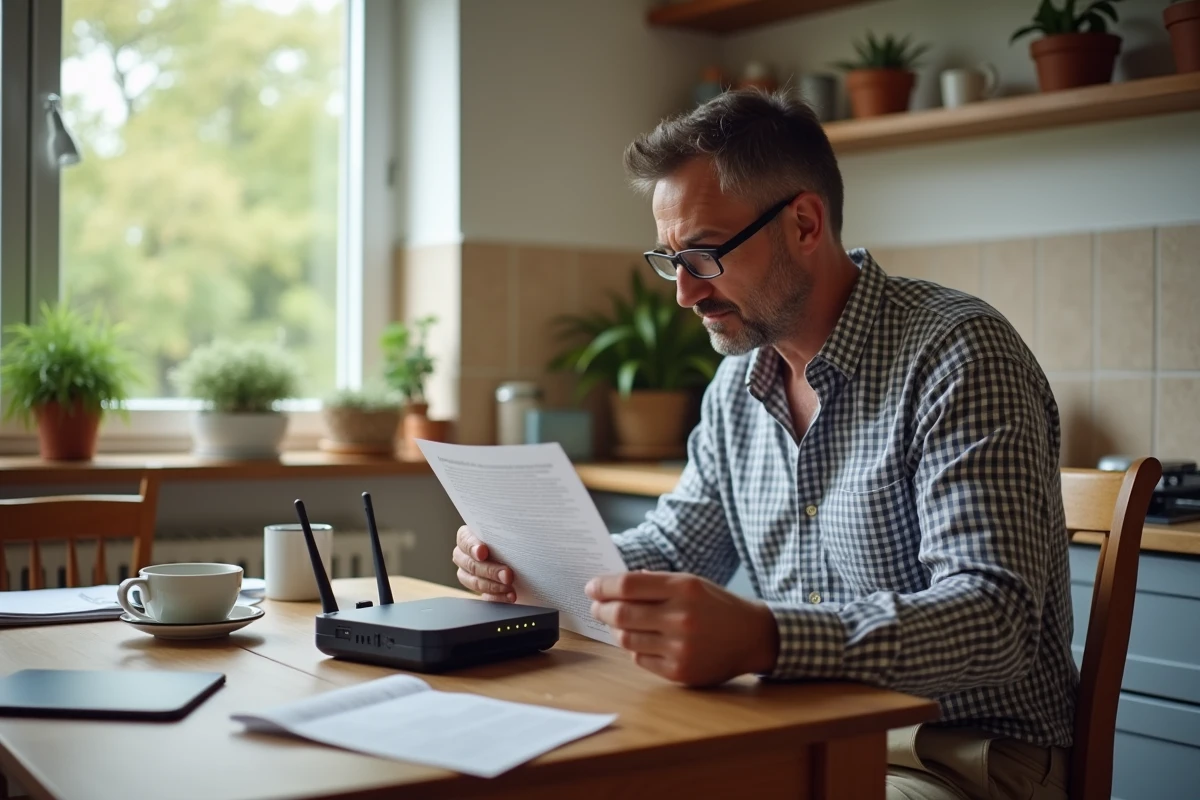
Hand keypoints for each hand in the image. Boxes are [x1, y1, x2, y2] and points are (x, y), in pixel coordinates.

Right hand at [452, 526, 515, 601]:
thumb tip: (515, 527)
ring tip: (510, 587)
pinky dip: (497, 597)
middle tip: (507, 574)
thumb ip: (504, 529)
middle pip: (470, 564)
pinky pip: (483, 596)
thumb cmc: (508, 537)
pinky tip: (509, 596)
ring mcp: (468, 574)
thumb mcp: (506, 530)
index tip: (483, 552)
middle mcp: (463, 556)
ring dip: (493, 586)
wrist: (517, 554)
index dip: (473, 547)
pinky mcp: (478, 589)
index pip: (464, 540)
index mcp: (466, 537)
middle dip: (490, 570)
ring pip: (473, 582)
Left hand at [585, 572, 778, 686]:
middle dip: (601, 609)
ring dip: (615, 630)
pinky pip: (640, 659)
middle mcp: (681, 617)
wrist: (751, 637)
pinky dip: (634, 648)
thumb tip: (613, 586)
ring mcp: (680, 647)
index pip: (628, 585)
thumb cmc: (716, 606)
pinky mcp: (680, 672)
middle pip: (621, 613)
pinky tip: (640, 640)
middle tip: (597, 607)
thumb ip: (655, 583)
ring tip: (617, 624)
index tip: (592, 587)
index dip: (603, 586)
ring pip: (626, 639)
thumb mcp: (691, 583)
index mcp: (684, 588)